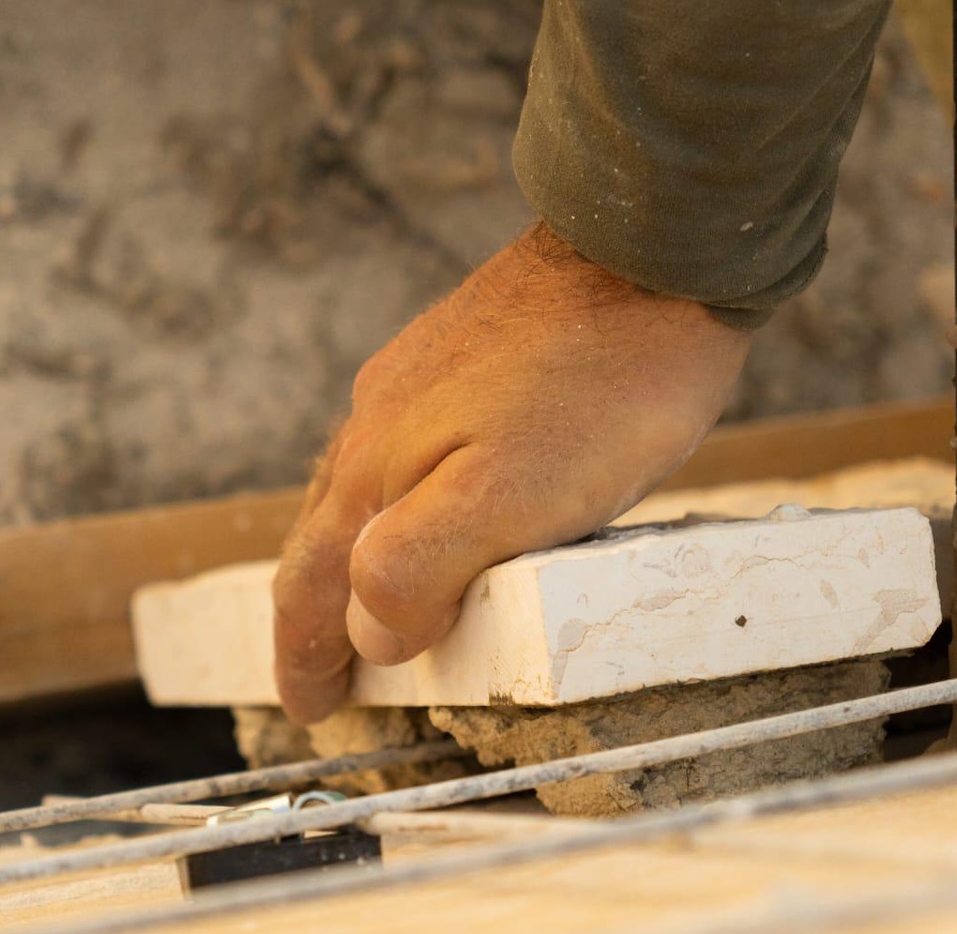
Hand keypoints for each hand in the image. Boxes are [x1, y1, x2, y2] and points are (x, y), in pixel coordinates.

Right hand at [272, 222, 751, 723]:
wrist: (650, 249)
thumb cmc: (598, 384)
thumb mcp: (508, 499)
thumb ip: (418, 568)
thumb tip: (369, 630)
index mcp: (378, 468)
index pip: (313, 585)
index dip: (306, 656)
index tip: (310, 707)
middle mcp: (378, 419)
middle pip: (322, 535)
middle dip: (317, 614)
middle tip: (324, 674)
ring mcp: (417, 379)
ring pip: (363, 488)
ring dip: (353, 555)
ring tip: (368, 602)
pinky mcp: (463, 350)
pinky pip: (408, 446)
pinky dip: (400, 500)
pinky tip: (434, 500)